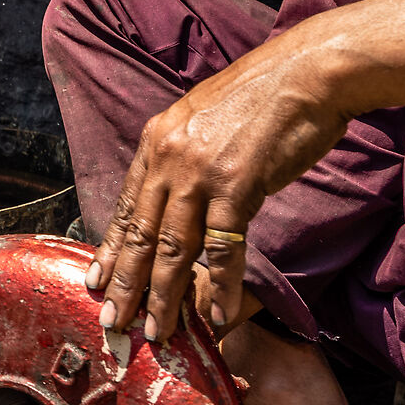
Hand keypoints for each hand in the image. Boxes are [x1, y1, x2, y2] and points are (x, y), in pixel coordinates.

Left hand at [84, 42, 353, 343]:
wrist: (306, 72)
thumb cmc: (263, 96)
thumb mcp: (203, 119)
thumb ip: (184, 155)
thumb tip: (177, 190)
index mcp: (156, 141)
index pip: (126, 206)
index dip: (112, 248)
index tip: (98, 280)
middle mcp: (168, 158)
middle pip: (140, 233)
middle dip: (125, 283)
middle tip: (112, 321)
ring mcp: (200, 173)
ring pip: (173, 248)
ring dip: (163, 296)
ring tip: (155, 332)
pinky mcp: (238, 186)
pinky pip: (223, 248)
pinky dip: (219, 286)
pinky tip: (215, 315)